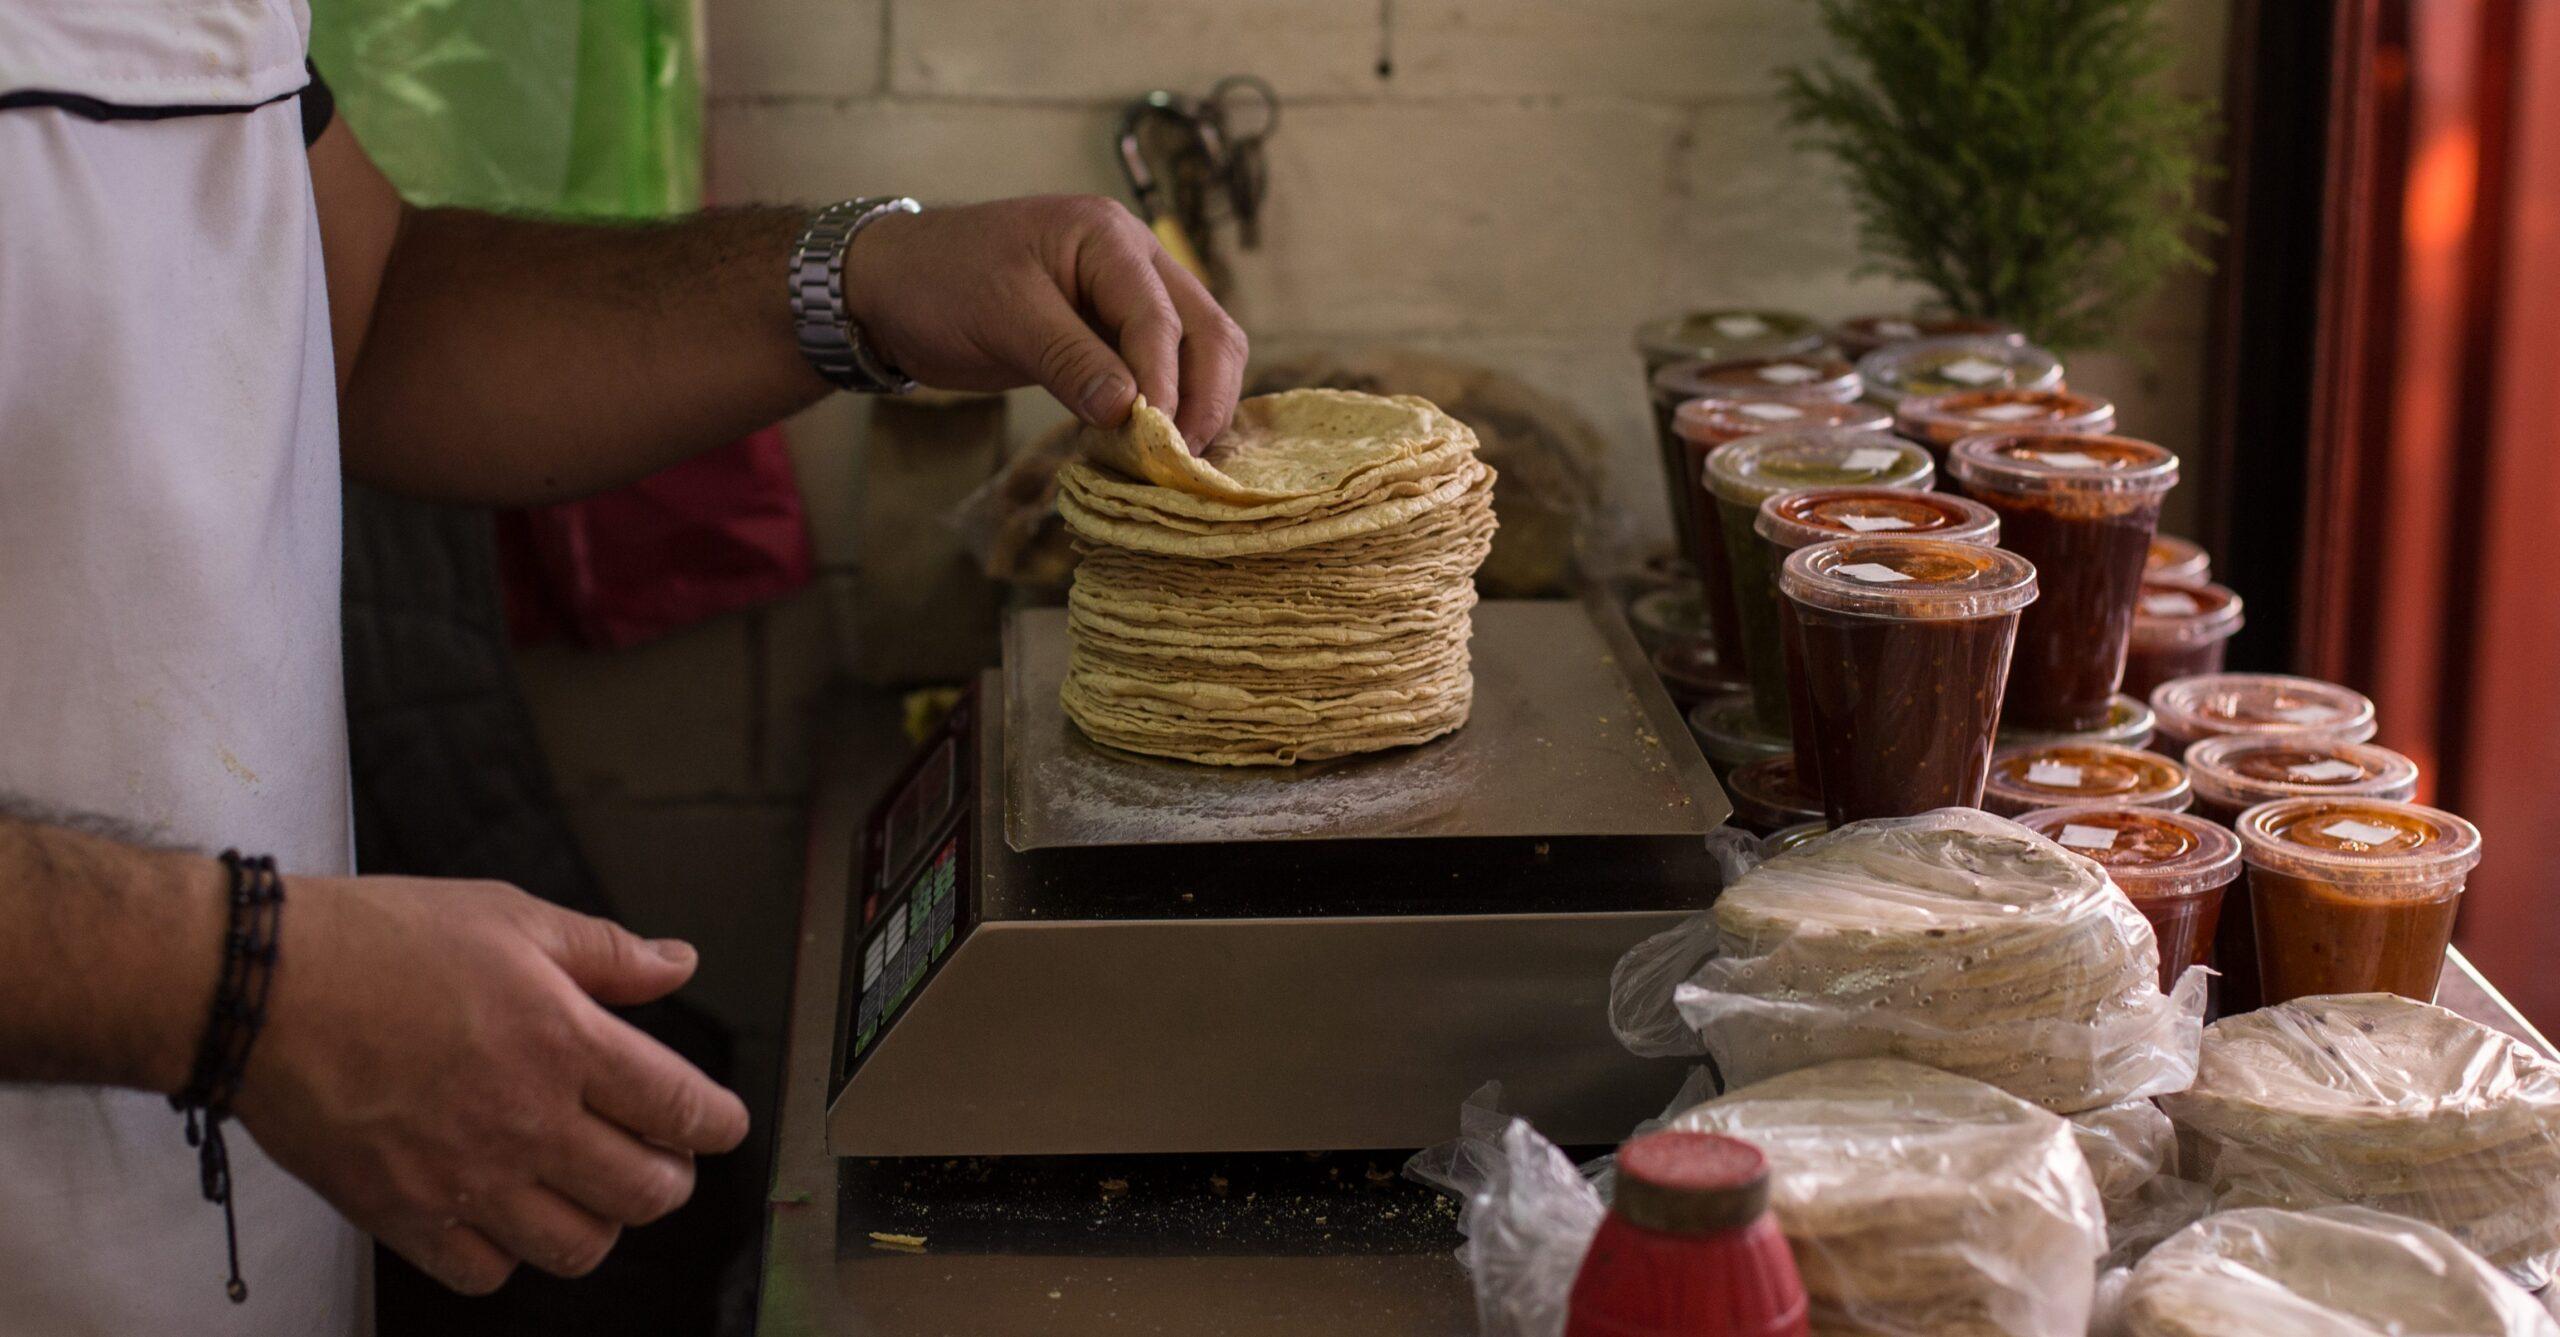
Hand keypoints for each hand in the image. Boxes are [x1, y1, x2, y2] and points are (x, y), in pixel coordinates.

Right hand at [233, 876, 748, 1293]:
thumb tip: (678, 963)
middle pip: (647, 1192)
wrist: (259, 988)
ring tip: (589, 1192)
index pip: (682, 1109)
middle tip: (662, 1160)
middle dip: (671, 1179)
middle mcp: (527, 1120)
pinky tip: (505, 1214)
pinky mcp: (404, 1215)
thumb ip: (606, 952)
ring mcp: (467, 1177)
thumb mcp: (510, 917)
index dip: (719, 1125)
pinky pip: (487, 1274)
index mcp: (566, 1043)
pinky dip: (509, 1255)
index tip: (723, 1126)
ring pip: (578, 1246)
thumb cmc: (378, 942)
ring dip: (601, 1224)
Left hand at [842, 195, 1249, 449]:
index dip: (1166, 380)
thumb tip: (1131, 411)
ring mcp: (1126, 296)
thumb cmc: (938, 284)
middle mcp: (1132, 259)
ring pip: (1196, 349)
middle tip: (1187, 459)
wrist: (890, 285)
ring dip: (1197, 402)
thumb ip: (1069, 360)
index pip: (1158, 316)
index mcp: (1106, 237)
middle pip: (1205, 327)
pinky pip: (1160, 369)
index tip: (1161, 440)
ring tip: (1180, 460)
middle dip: (1205, 394)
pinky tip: (1156, 447)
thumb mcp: (1002, 318)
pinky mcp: (1109, 334)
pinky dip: (1167, 406)